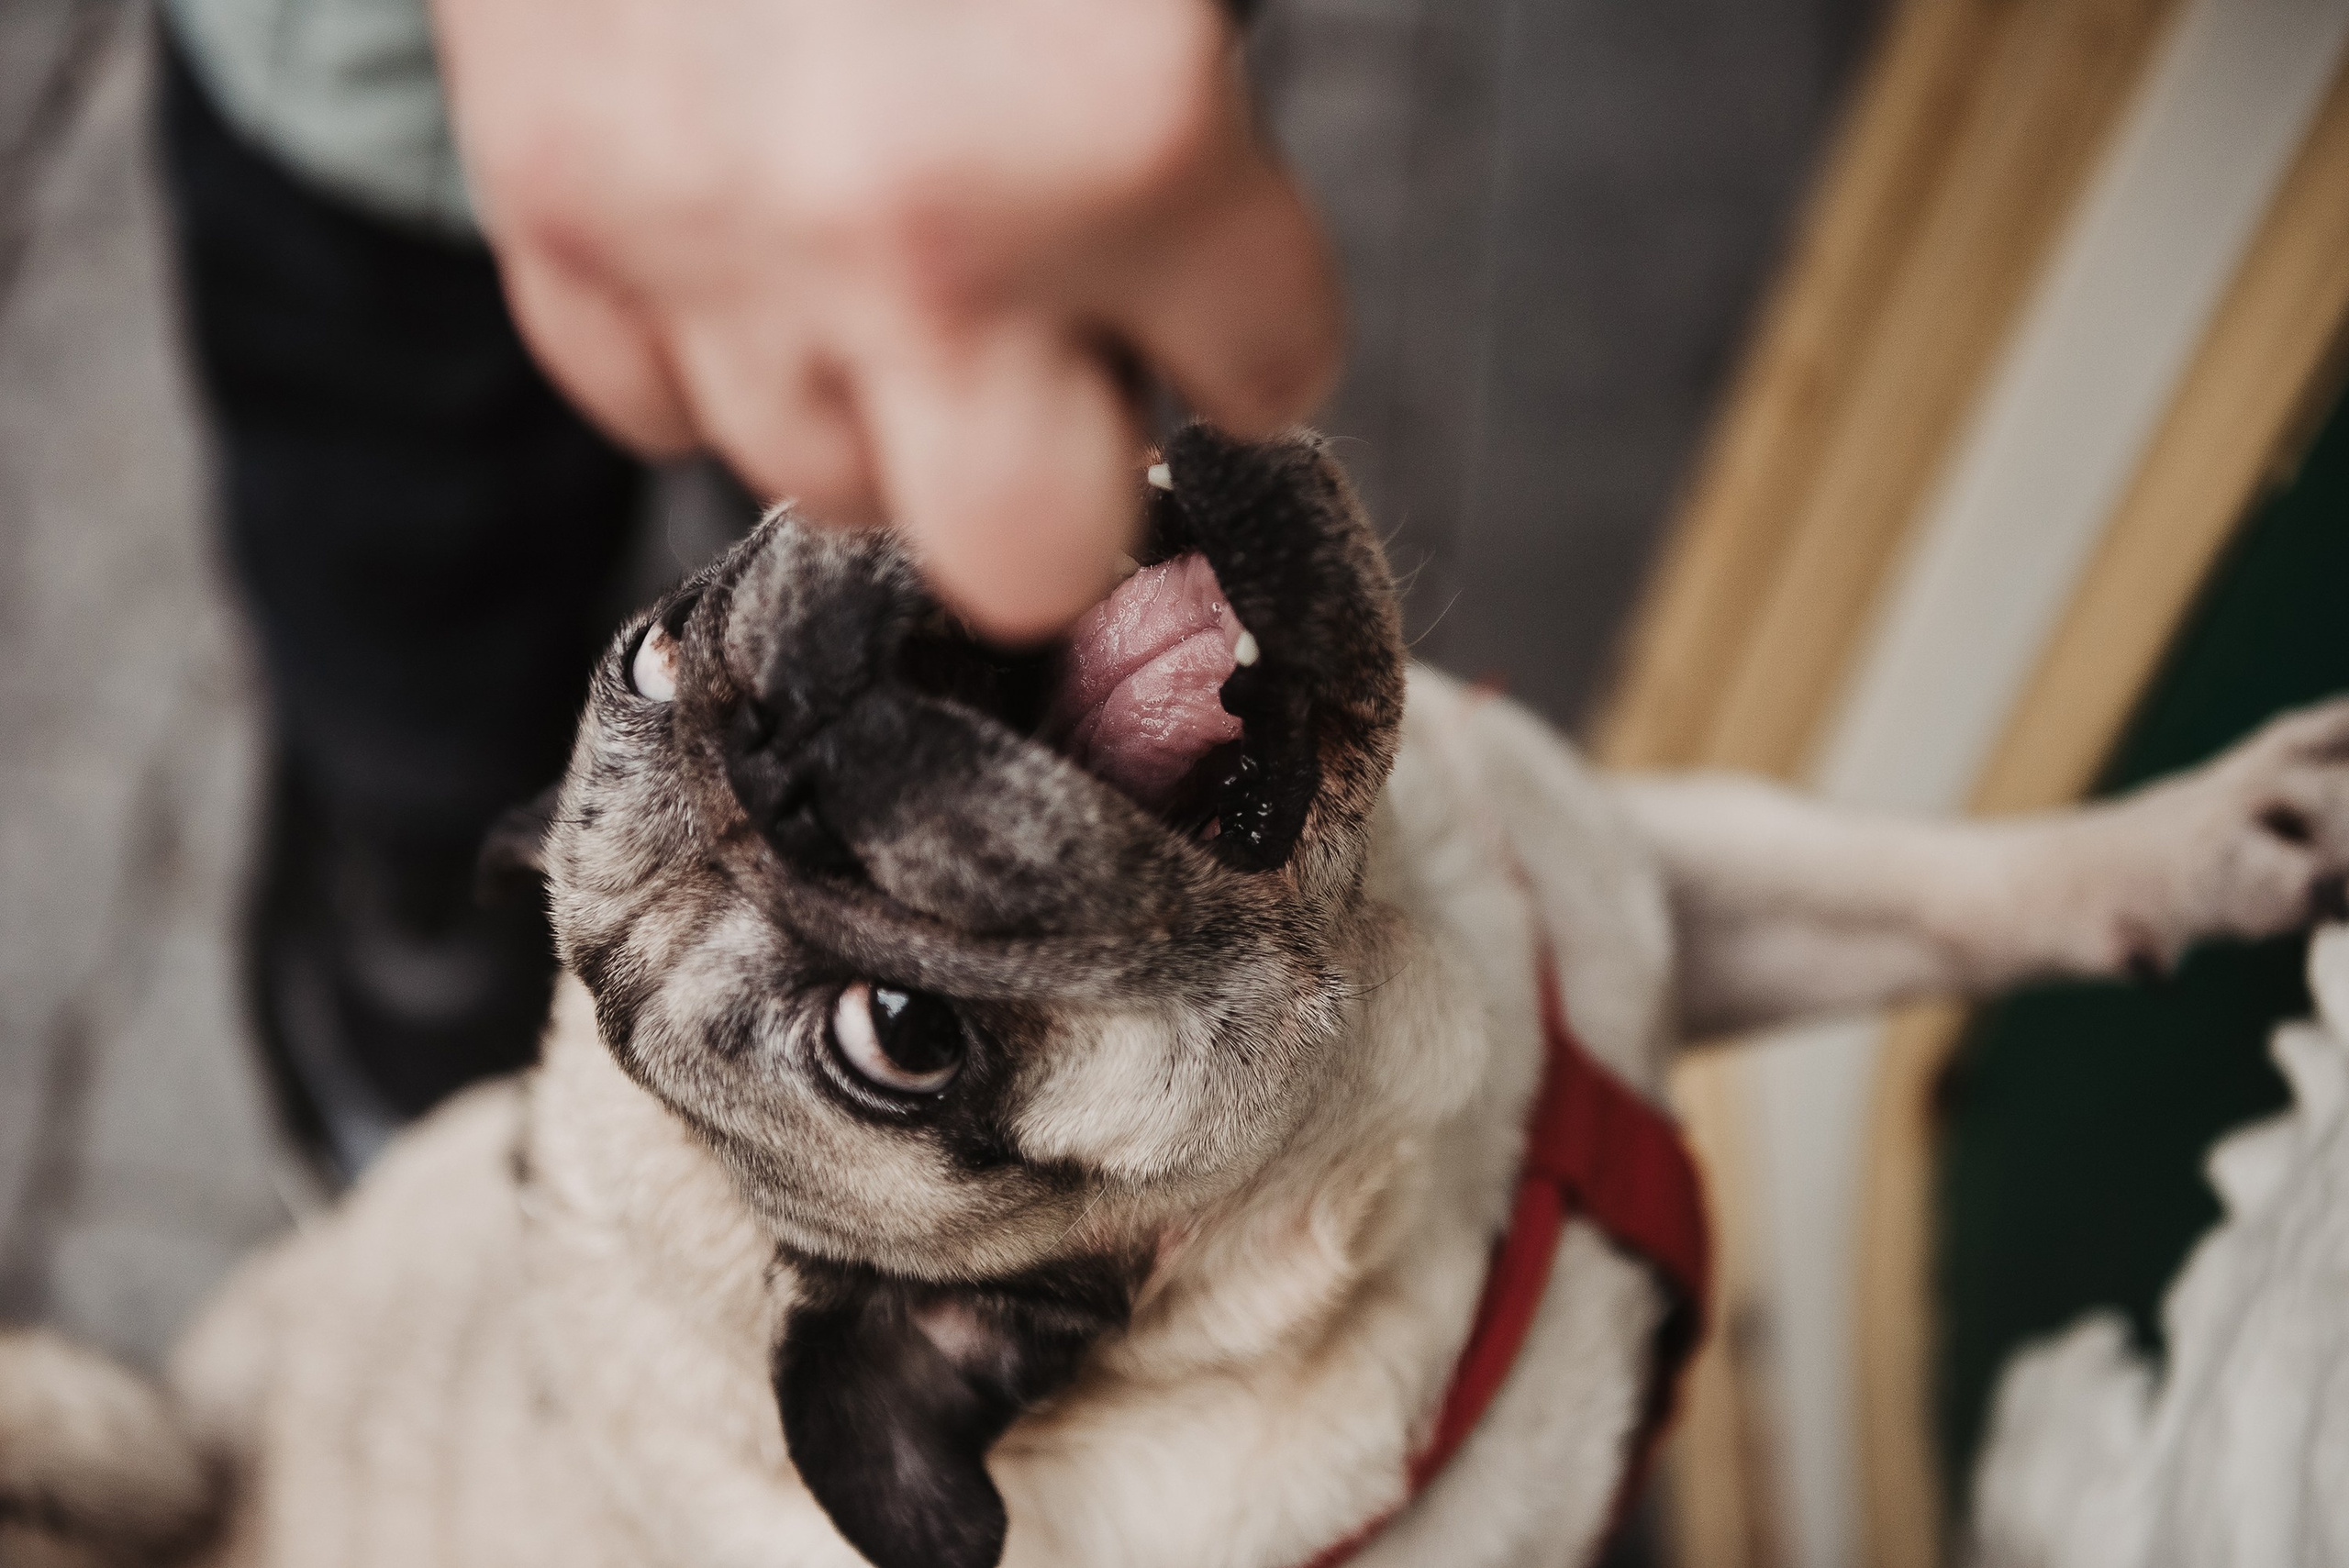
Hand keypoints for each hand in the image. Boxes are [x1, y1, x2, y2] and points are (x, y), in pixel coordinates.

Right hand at [429, 0, 1341, 642]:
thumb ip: (1183, 79)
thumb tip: (1183, 229)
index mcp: (1124, 126)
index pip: (1270, 372)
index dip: (1249, 322)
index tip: (1218, 289)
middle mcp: (914, 227)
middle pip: (1032, 554)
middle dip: (1069, 468)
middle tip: (1064, 353)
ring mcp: (713, 237)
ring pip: (830, 485)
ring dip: (885, 396)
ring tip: (883, 243)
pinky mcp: (554, 202)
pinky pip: (645, 403)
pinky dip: (713, 346)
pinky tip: (755, 237)